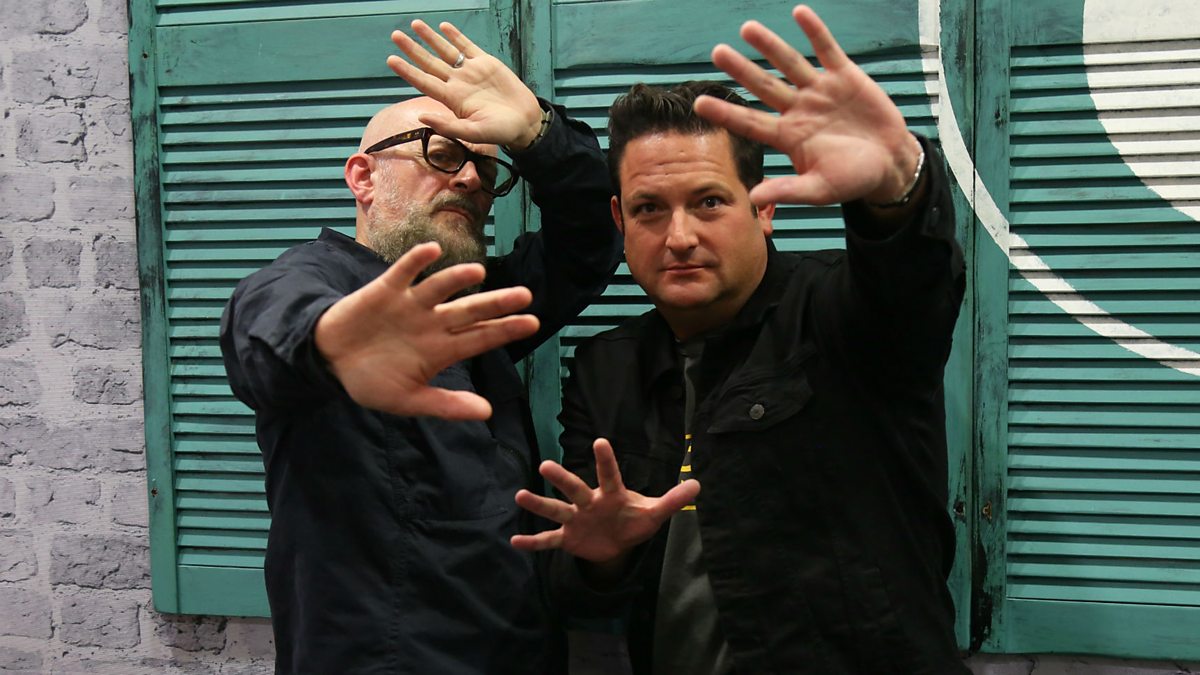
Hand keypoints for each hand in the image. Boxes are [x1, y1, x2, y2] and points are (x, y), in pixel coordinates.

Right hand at [314, 242, 538, 419]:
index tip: (533, 323)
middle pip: (469, 310)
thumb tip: (486, 412)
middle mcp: (432, 323)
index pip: (480, 338)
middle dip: (495, 304)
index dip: (505, 330)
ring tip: (478, 273)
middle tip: (525, 295)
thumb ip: (446, 405)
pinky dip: (416, 261)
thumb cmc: (371, 380)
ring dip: (456, 279)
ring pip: (439, 288)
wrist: (329, 360)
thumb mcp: (408, 400)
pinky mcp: (385, 290)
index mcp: (441, 350)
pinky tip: (432, 251)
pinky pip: (403, 272)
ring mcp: (410, 304)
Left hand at [387, 20, 543, 148]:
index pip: (425, 82)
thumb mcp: (474, 133)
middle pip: (430, 63)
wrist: (525, 122)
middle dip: (413, 50)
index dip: (408, 71)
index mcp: (453, 99)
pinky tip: (444, 27)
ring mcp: (471, 72)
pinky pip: (467, 47)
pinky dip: (456, 36)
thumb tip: (422, 117)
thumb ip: (448, 126)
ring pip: (446, 51)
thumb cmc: (501, 131)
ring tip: (415, 25)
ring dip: (430, 38)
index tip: (392, 60)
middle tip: (396, 36)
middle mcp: (458, 83)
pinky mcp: (486, 63)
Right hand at [511, 438, 699, 563]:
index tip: (600, 441)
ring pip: (556, 510)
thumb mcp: (654, 513)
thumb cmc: (634, 521)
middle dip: (562, 479)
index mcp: (611, 494)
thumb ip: (673, 500)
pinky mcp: (568, 538)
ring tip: (520, 495)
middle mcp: (589, 502)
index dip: (606, 460)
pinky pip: (549, 540)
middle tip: (545, 465)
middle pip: (574, 489)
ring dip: (539, 503)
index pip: (609, 475)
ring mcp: (576, 520)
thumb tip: (698, 485)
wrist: (617, 544)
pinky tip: (515, 541)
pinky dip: (534, 542)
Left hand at [694, 4, 921, 206]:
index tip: (700, 103)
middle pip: (763, 87)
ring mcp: (819, 91)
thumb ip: (787, 190)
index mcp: (787, 137)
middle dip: (741, 70)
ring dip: (769, 46)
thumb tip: (753, 197)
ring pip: (789, 64)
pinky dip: (814, 32)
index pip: (749, 122)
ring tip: (747, 28)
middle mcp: (798, 110)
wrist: (890, 164)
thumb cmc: (852, 180)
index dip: (726, 113)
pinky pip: (826, 50)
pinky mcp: (845, 77)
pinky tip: (799, 12)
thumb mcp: (819, 190)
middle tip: (717, 52)